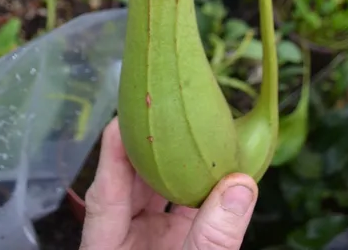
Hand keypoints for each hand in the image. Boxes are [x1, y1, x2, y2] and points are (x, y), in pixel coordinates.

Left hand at [80, 118, 257, 249]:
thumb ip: (213, 238)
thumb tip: (242, 184)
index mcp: (108, 249)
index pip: (106, 189)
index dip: (115, 148)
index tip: (129, 113)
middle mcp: (123, 242)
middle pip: (132, 184)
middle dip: (154, 148)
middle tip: (175, 111)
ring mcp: (145, 245)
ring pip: (157, 196)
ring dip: (179, 167)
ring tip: (199, 133)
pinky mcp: (169, 248)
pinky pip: (181, 213)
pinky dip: (198, 193)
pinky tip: (216, 173)